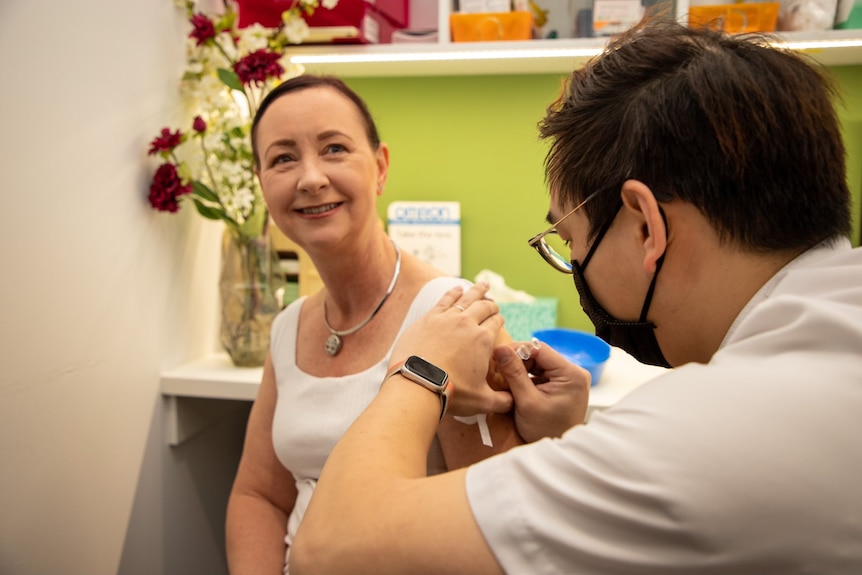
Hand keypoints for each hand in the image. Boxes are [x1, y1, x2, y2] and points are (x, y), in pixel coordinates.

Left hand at [390, 283, 512, 416]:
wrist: (417, 386)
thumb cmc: (451, 394)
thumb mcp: (482, 401)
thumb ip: (501, 401)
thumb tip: (514, 403)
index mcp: (483, 339)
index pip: (496, 322)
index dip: (500, 320)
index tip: (500, 319)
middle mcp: (467, 324)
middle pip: (484, 307)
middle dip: (491, 305)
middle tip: (494, 304)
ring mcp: (446, 318)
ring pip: (466, 298)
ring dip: (476, 291)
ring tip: (483, 285)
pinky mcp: (428, 319)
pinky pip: (444, 300)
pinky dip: (453, 293)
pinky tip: (457, 289)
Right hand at [492, 341, 590, 441]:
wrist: (557, 455)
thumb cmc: (545, 432)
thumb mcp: (526, 402)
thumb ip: (513, 373)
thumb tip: (500, 348)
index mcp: (571, 374)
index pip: (540, 349)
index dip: (517, 349)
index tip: (497, 355)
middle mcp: (574, 373)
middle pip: (540, 356)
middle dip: (518, 361)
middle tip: (498, 369)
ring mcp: (569, 380)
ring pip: (539, 364)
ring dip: (521, 370)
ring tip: (505, 378)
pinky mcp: (563, 386)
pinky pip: (542, 374)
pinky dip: (527, 378)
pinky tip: (515, 385)